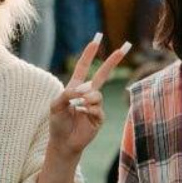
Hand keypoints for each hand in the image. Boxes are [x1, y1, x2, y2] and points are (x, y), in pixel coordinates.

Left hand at [49, 34, 131, 159]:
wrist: (63, 143)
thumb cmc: (57, 123)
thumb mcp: (56, 105)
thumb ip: (67, 94)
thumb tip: (85, 90)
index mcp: (75, 88)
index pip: (83, 67)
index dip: (89, 53)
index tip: (96, 39)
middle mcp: (87, 94)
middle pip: (103, 74)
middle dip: (113, 60)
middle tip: (126, 46)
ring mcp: (95, 105)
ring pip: (97, 94)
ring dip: (87, 99)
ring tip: (78, 107)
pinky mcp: (100, 117)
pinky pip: (97, 108)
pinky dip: (89, 110)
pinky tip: (82, 115)